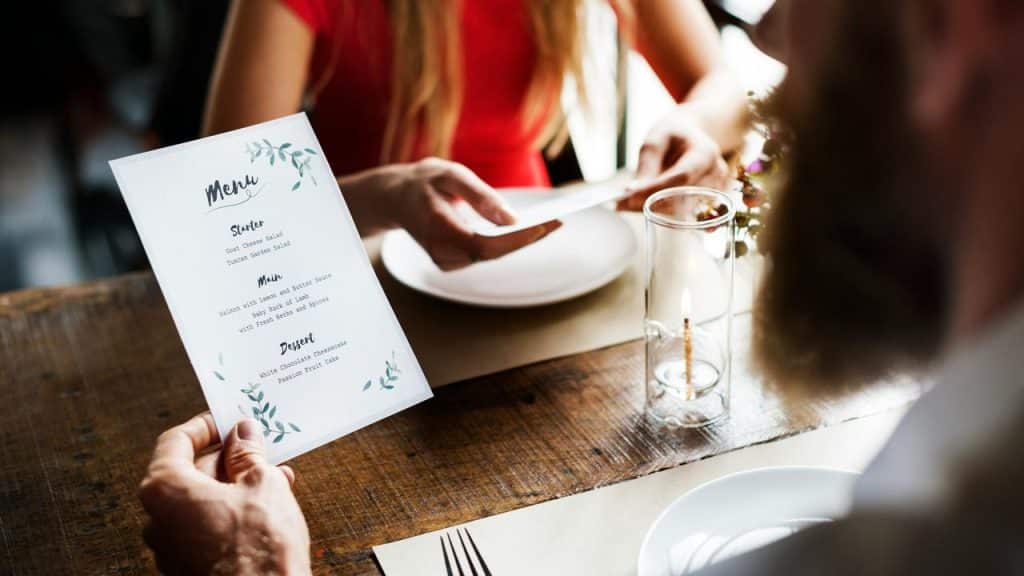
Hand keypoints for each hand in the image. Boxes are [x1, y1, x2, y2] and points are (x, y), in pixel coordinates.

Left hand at [138, 414, 310, 574]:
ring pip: (201, 500)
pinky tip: (265, 506)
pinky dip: (231, 510)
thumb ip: (248, 453)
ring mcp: (170, 547)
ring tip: (274, 476)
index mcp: (165, 489)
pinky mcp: (187, 566)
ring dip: (234, 484)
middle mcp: (158, 519)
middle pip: (188, 472)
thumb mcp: (262, 483)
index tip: (229, 420)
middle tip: (258, 447)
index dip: (206, 426)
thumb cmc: (259, 546)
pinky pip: (206, 526)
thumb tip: (243, 433)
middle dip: (227, 457)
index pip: (175, 441)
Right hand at [384, 157, 561, 270]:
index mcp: (437, 230)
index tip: (545, 225)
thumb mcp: (449, 175)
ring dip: (522, 241)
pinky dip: (509, 242)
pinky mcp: (453, 262)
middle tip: (559, 221)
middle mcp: (441, 253)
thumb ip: (479, 196)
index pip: (484, 245)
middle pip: (493, 253)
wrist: (395, 198)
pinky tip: (529, 229)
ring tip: (552, 223)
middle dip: (527, 238)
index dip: (516, 239)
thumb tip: (511, 218)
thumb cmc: (424, 182)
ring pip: (493, 255)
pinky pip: (487, 254)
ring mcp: (445, 262)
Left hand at [618, 108, 730, 210]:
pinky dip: (661, 212)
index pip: (682, 177)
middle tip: (622, 203)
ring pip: (682, 210)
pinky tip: (645, 205)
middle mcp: (715, 173)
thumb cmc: (672, 136)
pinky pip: (683, 214)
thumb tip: (632, 192)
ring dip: (654, 209)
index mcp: (706, 152)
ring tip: (629, 201)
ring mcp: (715, 189)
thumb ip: (646, 166)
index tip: (630, 196)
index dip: (656, 189)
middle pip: (683, 198)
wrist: (690, 137)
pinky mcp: (708, 202)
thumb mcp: (655, 141)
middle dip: (651, 203)